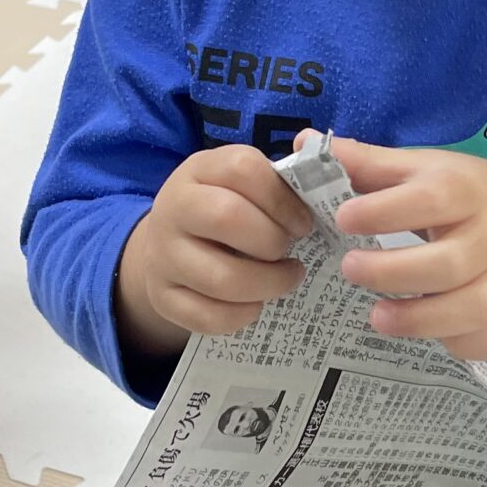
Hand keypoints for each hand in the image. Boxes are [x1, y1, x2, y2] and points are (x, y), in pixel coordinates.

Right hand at [119, 143, 309, 354]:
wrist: (167, 244)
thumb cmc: (222, 210)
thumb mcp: (240, 185)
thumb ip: (278, 184)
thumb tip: (325, 189)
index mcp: (199, 170)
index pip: (243, 169)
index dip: (282, 198)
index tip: (303, 223)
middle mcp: (173, 208)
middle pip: (227, 218)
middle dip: (272, 241)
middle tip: (289, 251)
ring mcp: (162, 255)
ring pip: (221, 278)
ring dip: (268, 284)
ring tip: (286, 278)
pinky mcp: (162, 297)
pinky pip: (208, 317)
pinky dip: (242, 315)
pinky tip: (256, 303)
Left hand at [325, 135, 486, 364]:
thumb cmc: (467, 197)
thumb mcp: (426, 170)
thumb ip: (368, 163)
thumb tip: (304, 142)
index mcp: (467, 189)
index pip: (432, 198)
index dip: (386, 210)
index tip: (344, 219)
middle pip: (450, 262)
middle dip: (395, 272)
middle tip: (350, 268)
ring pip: (475, 307)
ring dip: (423, 319)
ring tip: (376, 317)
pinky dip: (466, 344)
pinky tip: (432, 338)